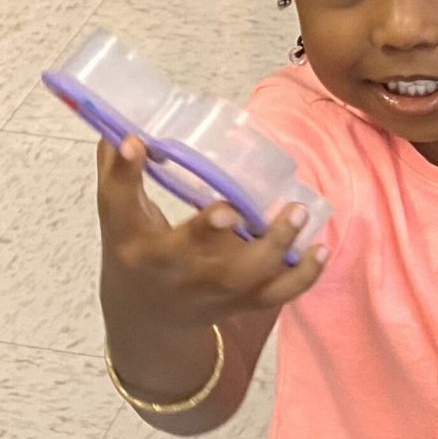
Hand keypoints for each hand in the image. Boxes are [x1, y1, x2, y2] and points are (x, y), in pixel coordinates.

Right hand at [95, 137, 324, 333]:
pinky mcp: (238, 302)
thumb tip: (119, 123)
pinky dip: (301, 277)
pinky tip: (319, 249)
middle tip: (232, 206)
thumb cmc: (136, 250)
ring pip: (240, 276)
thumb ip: (119, 170)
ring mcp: (207, 290)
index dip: (124, 172)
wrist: (148, 315)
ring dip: (273, 247)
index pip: (119, 204)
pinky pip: (275, 295)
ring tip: (297, 211)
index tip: (136, 142)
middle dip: (208, 231)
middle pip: (186, 253)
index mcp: (132, 240)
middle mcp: (169, 268)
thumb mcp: (118, 216)